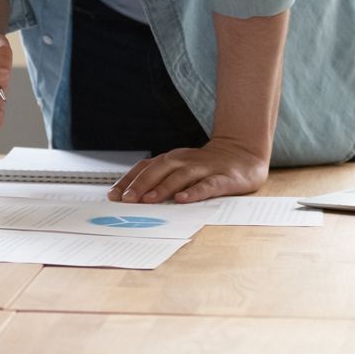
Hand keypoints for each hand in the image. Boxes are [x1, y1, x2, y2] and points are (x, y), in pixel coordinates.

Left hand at [109, 137, 269, 203]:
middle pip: (158, 171)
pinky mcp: (223, 178)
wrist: (242, 153)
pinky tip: (183, 199)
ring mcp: (203, 168)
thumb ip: (160, 179)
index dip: (128, 181)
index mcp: (171, 159)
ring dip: (162, 188)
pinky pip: (207, 185)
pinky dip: (194, 192)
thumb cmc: (204, 166)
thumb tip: (131, 197)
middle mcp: (184, 161)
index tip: (113, 195)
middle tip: (126, 200)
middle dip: (140, 185)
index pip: (144, 168)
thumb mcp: (180, 169)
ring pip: (180, 177)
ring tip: (148, 200)